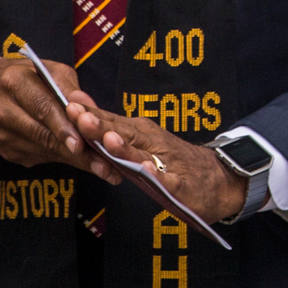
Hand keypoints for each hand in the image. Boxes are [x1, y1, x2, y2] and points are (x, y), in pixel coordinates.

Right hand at [0, 54, 101, 171]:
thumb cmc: (22, 77)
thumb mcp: (46, 69)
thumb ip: (68, 86)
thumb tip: (88, 107)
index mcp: (14, 83)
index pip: (42, 108)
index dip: (63, 127)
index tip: (82, 143)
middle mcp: (2, 111)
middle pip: (43, 134)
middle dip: (76, 151)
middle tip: (103, 163)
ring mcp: (1, 135)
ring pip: (43, 150)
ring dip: (73, 159)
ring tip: (101, 166)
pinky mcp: (6, 151)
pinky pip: (39, 156)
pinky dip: (62, 159)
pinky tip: (82, 162)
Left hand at [67, 101, 248, 222]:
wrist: (220, 179)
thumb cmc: (175, 162)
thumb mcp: (141, 146)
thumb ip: (115, 135)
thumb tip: (81, 116)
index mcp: (140, 134)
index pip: (110, 122)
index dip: (89, 114)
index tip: (67, 103)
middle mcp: (152, 143)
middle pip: (123, 133)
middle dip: (101, 126)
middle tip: (79, 115)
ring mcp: (167, 163)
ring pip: (142, 154)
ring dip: (125, 147)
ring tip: (108, 140)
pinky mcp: (181, 184)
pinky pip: (168, 180)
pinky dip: (158, 175)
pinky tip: (147, 170)